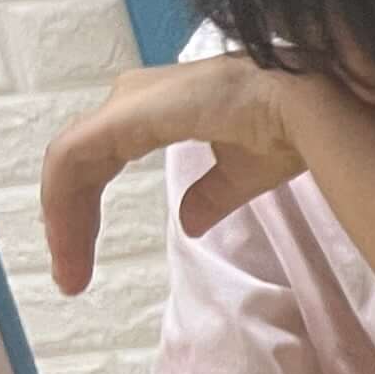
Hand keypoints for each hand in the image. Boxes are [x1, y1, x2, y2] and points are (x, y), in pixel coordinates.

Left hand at [41, 57, 333, 293]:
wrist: (311, 108)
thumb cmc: (291, 128)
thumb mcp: (243, 174)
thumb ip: (210, 196)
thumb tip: (189, 223)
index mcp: (163, 106)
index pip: (105, 157)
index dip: (87, 209)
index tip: (83, 260)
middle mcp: (139, 97)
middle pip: (83, 162)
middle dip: (70, 220)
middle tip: (71, 276)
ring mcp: (131, 103)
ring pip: (71, 163)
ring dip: (64, 220)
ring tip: (69, 274)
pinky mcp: (125, 115)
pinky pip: (73, 159)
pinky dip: (63, 203)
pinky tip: (68, 243)